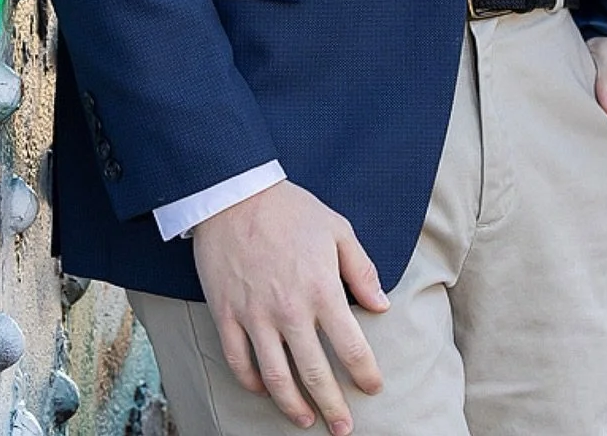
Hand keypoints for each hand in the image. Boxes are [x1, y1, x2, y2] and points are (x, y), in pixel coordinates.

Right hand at [191, 180, 388, 433]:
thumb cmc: (290, 209)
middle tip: (344, 428)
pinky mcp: (226, 314)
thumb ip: (361, 270)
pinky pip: (238, 362)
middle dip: (334, 406)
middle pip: (315, 373)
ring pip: (276, 378)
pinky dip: (252, 383)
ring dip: (293, 406)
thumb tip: (381, 306)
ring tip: (306, 420)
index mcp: (321, 289)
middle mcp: (289, 310)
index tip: (373, 387)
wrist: (234, 193)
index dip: (365, 374)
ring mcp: (255, 315)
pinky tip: (264, 391)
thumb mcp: (337, 228)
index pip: (351, 346)